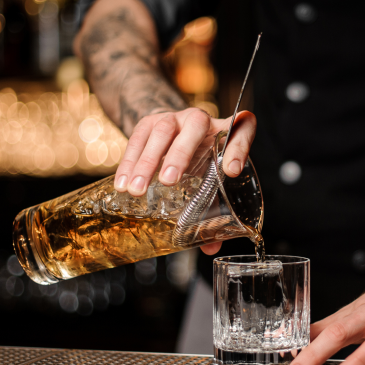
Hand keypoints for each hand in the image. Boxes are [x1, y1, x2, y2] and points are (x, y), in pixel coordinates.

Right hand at [113, 108, 255, 254]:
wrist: (173, 129)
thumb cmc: (198, 158)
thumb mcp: (210, 178)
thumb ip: (213, 209)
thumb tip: (211, 246)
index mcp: (225, 132)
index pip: (242, 128)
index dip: (239, 147)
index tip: (232, 171)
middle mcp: (202, 119)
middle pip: (196, 125)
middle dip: (182, 153)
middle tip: (169, 181)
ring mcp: (175, 117)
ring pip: (163, 130)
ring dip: (148, 160)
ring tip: (138, 189)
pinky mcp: (150, 121)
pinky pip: (138, 137)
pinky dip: (129, 162)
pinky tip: (122, 183)